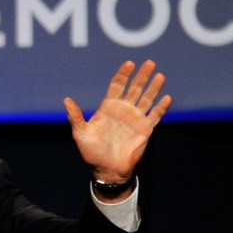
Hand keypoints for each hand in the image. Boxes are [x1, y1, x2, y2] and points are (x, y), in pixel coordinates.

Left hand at [63, 60, 170, 184]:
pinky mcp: (145, 129)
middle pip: (134, 88)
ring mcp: (135, 119)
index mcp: (108, 108)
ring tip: (159, 75)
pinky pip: (155, 116)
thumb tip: (66, 100)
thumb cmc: (92, 152)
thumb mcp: (80, 134)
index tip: (130, 63)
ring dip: (153, 88)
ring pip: (146, 99)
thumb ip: (76, 117)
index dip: (123, 74)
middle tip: (150, 63)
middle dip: (142, 76)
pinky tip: (166, 97)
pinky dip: (161, 107)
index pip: (117, 86)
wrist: (106, 170)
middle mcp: (123, 110)